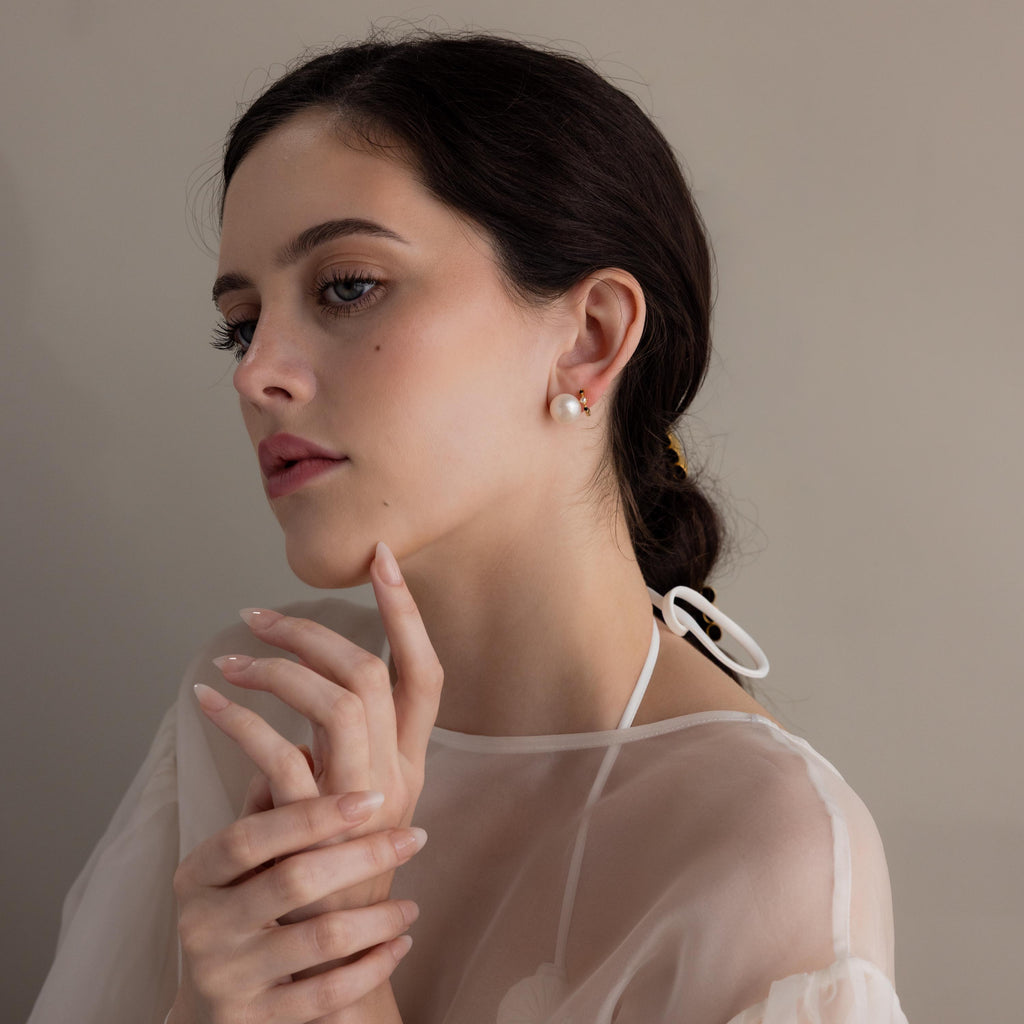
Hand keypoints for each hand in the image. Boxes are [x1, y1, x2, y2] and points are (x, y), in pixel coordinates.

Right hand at [169, 791, 423, 1023]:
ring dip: (379, 918)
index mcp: (198, 875)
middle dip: (364, 857)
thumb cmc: (241, 908)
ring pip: (319, 940)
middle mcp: (203, 926)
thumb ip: (269, 807)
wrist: (212, 1008)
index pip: (252, 836)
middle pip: (293, 881)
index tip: (373, 797)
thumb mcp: (240, 862)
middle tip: (414, 839)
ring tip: (413, 906)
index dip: (312, 814)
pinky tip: (400, 946)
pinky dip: (371, 968)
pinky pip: (326, 996)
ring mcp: (226, 978)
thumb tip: (310, 744)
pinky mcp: (253, 1022)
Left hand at [209, 543, 442, 843]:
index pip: (425, 672)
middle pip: (372, 673)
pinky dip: (240, 714)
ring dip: (279, 665)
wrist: (333, 960)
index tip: (381, 558)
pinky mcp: (319, 825)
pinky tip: (208, 700)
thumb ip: (335, 747)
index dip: (406, 612)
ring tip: (233, 658)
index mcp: (409, 761)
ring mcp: (362, 801)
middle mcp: (397, 774)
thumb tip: (297, 687)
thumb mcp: (345, 800)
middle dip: (314, 630)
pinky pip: (284, 748)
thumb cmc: (329, 868)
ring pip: (338, 697)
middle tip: (258, 615)